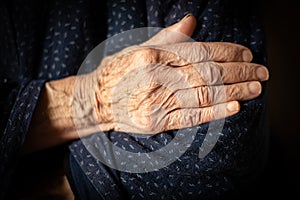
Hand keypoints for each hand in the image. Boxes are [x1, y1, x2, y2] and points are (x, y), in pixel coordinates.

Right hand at [23, 14, 267, 152]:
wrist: (96, 101)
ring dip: (233, 92)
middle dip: (237, 72)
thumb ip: (167, 37)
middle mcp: (154, 76)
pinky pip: (189, 117)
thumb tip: (192, 21)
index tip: (247, 54)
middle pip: (205, 73)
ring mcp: (154, 101)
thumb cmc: (118, 72)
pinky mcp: (155, 123)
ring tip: (255, 88)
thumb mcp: (138, 47)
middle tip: (261, 73)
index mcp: (151, 54)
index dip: (226, 52)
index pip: (198, 51)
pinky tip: (235, 107)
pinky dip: (214, 113)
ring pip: (202, 95)